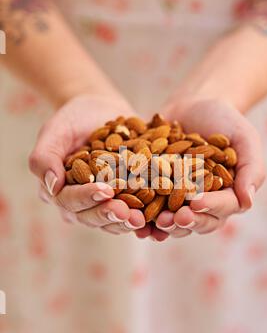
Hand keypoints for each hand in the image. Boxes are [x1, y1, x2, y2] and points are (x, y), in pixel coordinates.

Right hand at [29, 94, 145, 233]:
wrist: (101, 110)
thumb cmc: (73, 119)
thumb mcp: (55, 130)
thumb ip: (45, 157)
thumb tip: (52, 186)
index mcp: (59, 190)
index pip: (69, 200)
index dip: (86, 197)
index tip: (105, 190)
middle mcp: (80, 203)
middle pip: (91, 217)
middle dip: (109, 215)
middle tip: (127, 213)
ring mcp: (103, 204)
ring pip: (112, 221)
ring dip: (127, 222)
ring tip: (141, 219)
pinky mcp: (125, 200)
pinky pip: (133, 214)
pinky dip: (144, 218)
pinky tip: (156, 219)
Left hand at [151, 98, 264, 239]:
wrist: (193, 105)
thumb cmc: (224, 120)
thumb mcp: (244, 138)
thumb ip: (250, 168)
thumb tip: (248, 201)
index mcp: (229, 194)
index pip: (224, 207)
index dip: (211, 206)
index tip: (197, 202)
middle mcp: (205, 203)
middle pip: (199, 222)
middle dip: (186, 222)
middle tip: (174, 218)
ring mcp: (180, 201)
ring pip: (175, 223)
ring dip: (165, 226)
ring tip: (155, 223)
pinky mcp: (158, 194)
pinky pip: (151, 211)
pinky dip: (144, 219)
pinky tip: (135, 220)